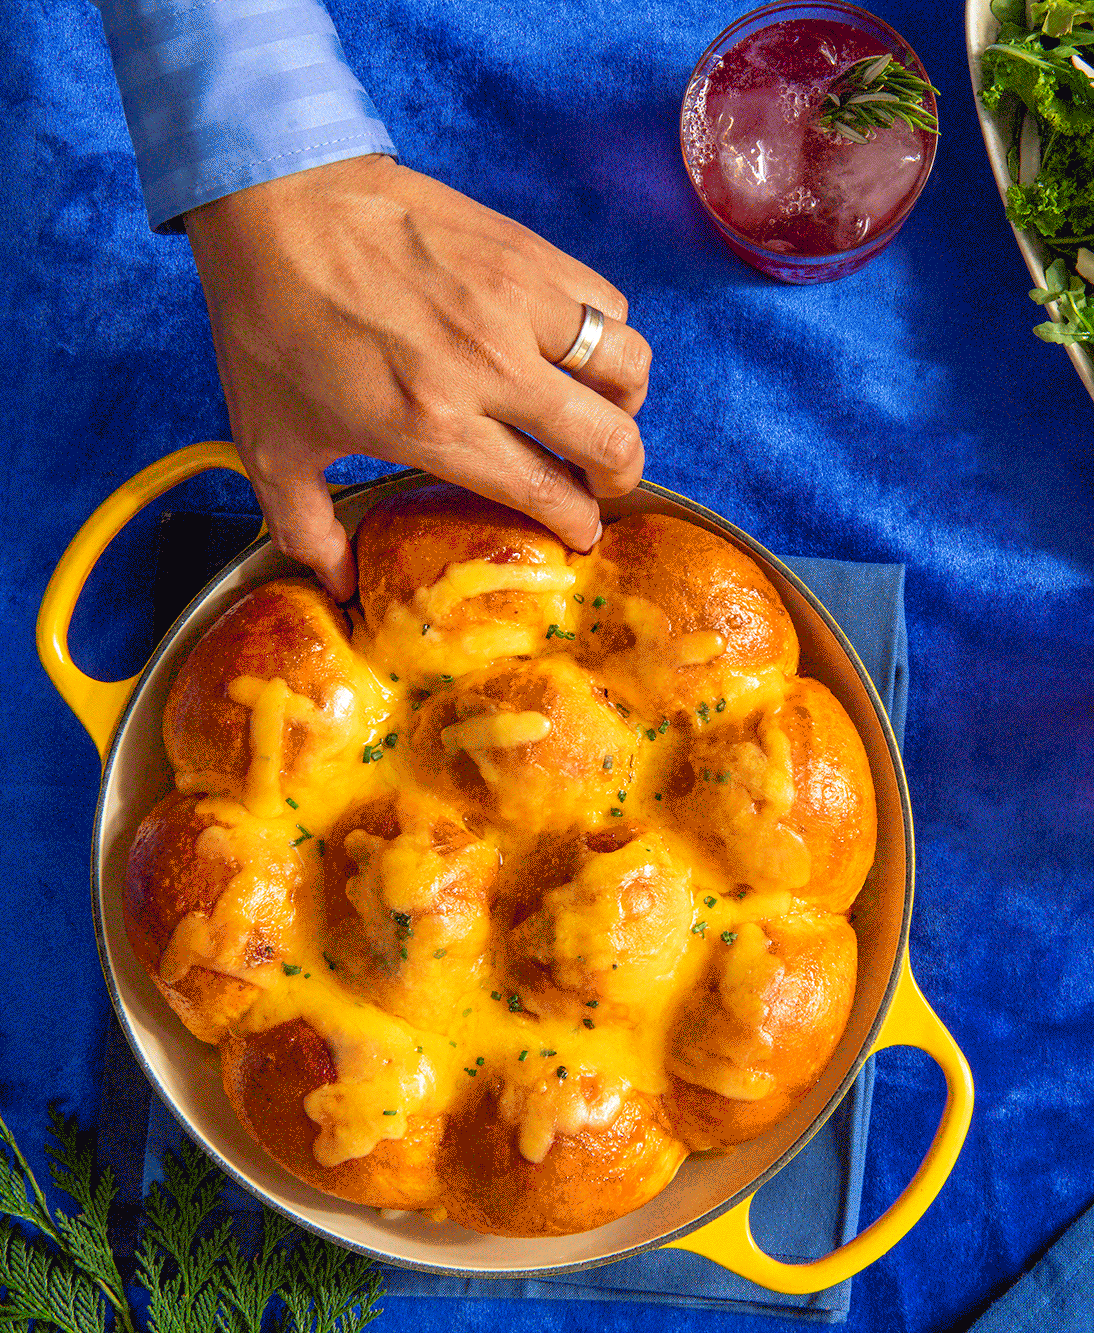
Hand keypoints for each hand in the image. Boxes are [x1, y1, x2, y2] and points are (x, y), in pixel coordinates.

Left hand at [183, 155, 651, 600]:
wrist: (274, 202)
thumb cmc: (269, 324)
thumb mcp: (272, 445)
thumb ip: (307, 527)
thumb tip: (339, 584)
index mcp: (434, 425)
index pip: (546, 489)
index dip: (577, 522)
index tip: (580, 530)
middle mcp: (490, 368)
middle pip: (610, 439)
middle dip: (620, 476)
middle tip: (603, 481)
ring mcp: (516, 302)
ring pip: (628, 366)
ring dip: (626, 403)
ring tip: (600, 412)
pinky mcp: (525, 251)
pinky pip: (608, 302)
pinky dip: (609, 335)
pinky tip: (577, 348)